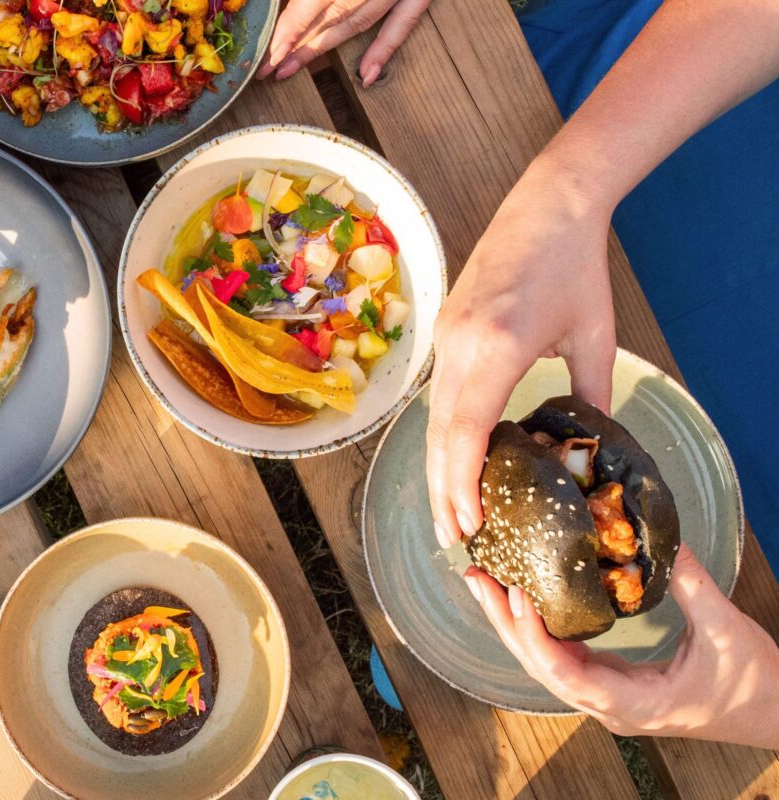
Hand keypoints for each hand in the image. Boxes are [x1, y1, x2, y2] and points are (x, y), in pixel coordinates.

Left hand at [258, 0, 429, 84]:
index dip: (291, 26)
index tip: (271, 50)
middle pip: (332, 15)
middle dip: (298, 44)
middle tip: (270, 69)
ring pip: (358, 22)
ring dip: (325, 49)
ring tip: (293, 69)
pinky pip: (403, 23)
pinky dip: (384, 50)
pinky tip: (366, 76)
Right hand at [427, 161, 616, 547]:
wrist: (545, 204)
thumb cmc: (576, 265)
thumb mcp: (595, 336)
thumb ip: (590, 399)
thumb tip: (585, 449)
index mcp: (496, 347)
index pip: (465, 432)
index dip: (461, 484)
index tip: (468, 524)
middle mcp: (459, 346)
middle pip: (439, 434)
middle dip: (442, 490)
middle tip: (453, 538)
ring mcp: (445, 337)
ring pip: (433, 417)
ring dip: (440, 466)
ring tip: (452, 509)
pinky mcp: (444, 330)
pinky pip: (438, 394)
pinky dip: (445, 433)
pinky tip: (457, 456)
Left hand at [464, 545, 778, 749]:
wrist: (777, 716)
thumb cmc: (757, 684)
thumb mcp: (725, 630)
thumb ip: (691, 584)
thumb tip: (662, 537)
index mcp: (635, 703)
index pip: (567, 676)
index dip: (535, 637)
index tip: (517, 597)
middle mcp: (610, 706)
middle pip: (542, 668)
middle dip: (506, 622)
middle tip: (478, 579)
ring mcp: (608, 699)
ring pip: (547, 664)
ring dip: (515, 625)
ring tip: (487, 583)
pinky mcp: (612, 686)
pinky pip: (563, 658)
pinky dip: (539, 629)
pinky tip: (524, 599)